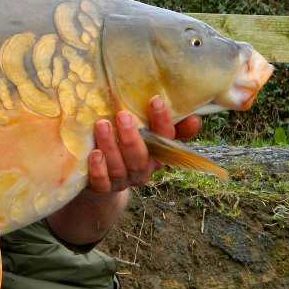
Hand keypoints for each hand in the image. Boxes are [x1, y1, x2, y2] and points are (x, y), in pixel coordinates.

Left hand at [47, 96, 200, 245]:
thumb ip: (169, 125)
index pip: (166, 139)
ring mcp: (122, 180)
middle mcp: (142, 170)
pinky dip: (98, 169)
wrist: (103, 183)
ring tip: (102, 125)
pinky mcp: (101, 188)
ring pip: (119, 167)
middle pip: (140, 157)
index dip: (162, 121)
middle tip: (123, 115)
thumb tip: (194, 116)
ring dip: (111, 146)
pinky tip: (94, 154)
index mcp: (157, 154)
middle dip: (132, 137)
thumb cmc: (127, 148)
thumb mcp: (148, 135)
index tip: (155, 100)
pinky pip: (102, 183)